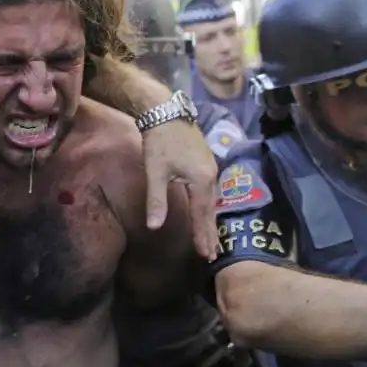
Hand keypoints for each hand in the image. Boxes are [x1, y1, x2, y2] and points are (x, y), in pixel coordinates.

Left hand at [142, 119, 219, 259]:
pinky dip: (207, 207)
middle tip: (211, 254)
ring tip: (210, 239)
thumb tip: (154, 227)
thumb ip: (156, 200)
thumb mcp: (155, 172)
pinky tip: (205, 212)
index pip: (202, 214)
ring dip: (209, 221)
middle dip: (210, 233)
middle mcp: (212, 175)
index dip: (202, 235)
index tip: (205, 254)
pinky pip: (209, 192)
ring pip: (211, 201)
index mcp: (202, 180)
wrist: (166, 112)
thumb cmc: (160, 141)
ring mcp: (211, 168)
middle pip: (211, 210)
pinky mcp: (205, 163)